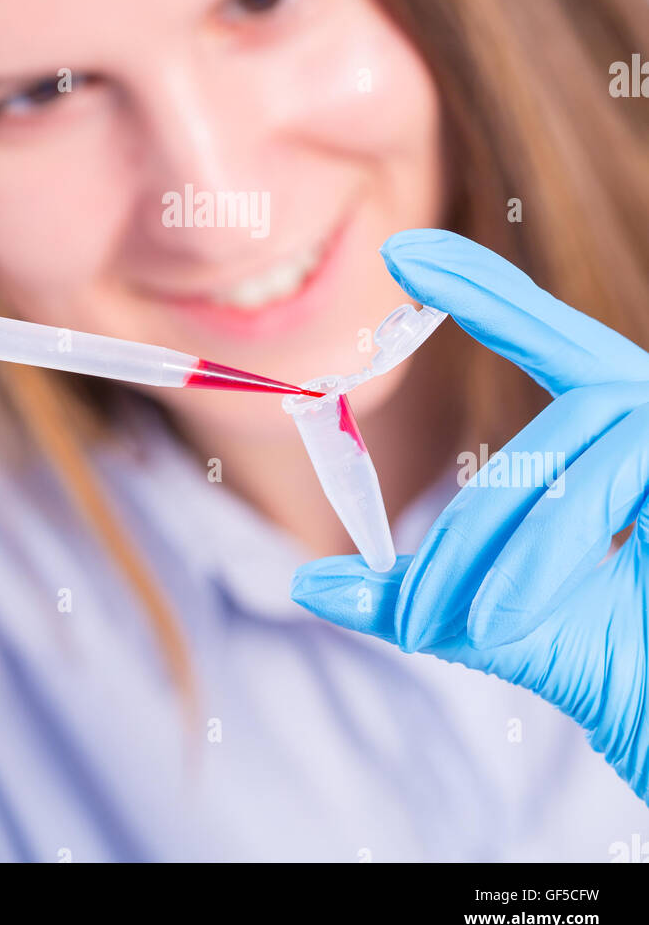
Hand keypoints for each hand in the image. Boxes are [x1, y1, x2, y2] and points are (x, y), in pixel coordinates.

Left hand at [290, 229, 648, 805]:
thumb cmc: (622, 670)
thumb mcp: (502, 622)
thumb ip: (416, 596)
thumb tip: (307, 585)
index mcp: (619, 435)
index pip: (557, 341)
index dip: (490, 289)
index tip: (401, 254)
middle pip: (558, 424)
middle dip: (467, 522)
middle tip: (406, 613)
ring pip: (573, 455)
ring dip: (495, 547)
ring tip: (441, 627)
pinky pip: (610, 483)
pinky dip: (543, 554)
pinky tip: (499, 621)